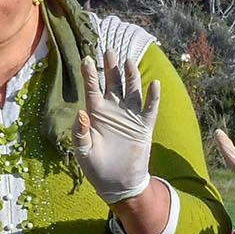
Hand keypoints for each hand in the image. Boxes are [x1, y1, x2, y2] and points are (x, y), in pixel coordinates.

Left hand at [72, 52, 160, 203]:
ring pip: (132, 90)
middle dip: (111, 67)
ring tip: (128, 61)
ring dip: (131, 76)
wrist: (117, 183)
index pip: (92, 89)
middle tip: (109, 49)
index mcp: (96, 114)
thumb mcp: (83, 152)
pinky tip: (154, 83)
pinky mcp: (144, 126)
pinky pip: (150, 108)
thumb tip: (82, 113)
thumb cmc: (96, 168)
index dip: (90, 74)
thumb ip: (80, 133)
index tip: (87, 59)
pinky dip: (153, 96)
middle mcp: (113, 110)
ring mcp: (130, 116)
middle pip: (113, 83)